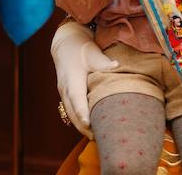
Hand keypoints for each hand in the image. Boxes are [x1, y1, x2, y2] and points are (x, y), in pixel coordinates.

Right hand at [50, 21, 119, 138]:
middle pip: (72, 112)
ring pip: (70, 114)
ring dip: (80, 126)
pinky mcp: (66, 94)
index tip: (89, 124)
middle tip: (99, 138)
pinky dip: (78, 119)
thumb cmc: (81, 47)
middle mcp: (65, 88)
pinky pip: (71, 110)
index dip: (82, 113)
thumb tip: (117, 65)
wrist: (65, 44)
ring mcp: (64, 92)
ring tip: (96, 136)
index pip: (77, 99)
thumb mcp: (92, 52)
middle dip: (83, 127)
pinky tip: (89, 127)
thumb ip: (103, 62)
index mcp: (72, 79)